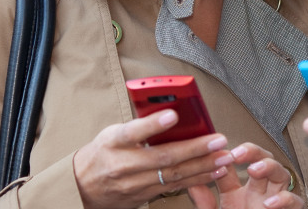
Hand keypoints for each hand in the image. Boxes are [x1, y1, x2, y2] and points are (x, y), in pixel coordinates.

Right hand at [73, 109, 231, 208]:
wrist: (82, 187)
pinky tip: (213, 172)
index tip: (173, 115)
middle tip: (219, 140)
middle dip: (195, 149)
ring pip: (173, 175)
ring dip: (203, 166)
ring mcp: (134, 184)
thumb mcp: (113, 132)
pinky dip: (196, 179)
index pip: (133, 131)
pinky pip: (174, 187)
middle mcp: (123, 164)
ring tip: (224, 158)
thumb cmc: (102, 153)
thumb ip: (140, 124)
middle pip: (163, 157)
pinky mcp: (143, 196)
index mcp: (113, 142)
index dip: (153, 124)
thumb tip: (173, 111)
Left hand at [188, 142, 303, 208]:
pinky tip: (269, 204)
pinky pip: (294, 201)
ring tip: (254, 169)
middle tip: (238, 154)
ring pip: (280, 173)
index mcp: (236, 193)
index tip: (215, 155)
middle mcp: (257, 193)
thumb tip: (191, 182)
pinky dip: (284, 200)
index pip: (231, 167)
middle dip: (252, 151)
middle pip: (261, 160)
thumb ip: (204, 203)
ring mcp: (274, 202)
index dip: (224, 158)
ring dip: (269, 167)